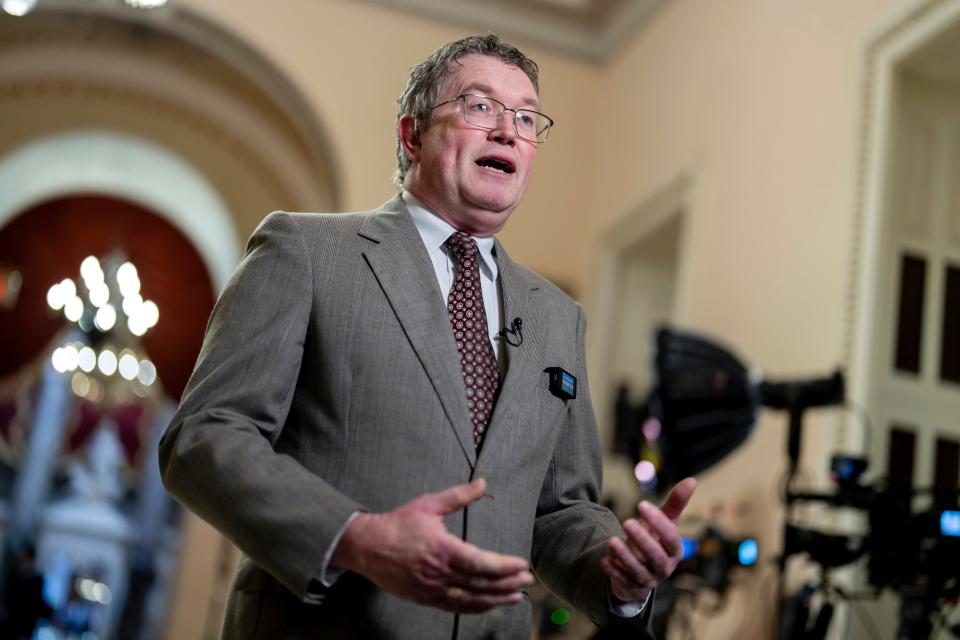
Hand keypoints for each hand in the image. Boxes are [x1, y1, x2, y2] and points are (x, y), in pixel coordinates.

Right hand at [331, 478, 532, 612]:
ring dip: (496, 599)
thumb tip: (483, 483)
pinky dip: (476, 607)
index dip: (504, 566)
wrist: (366, 546)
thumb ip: (458, 496)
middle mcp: (438, 572)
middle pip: (480, 584)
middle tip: (527, 580)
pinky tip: (490, 603)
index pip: (480, 563)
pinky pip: (455, 607)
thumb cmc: (398, 523)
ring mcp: (431, 588)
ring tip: (516, 596)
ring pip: (470, 599)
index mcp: (441, 548)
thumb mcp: (429, 504)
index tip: (522, 564)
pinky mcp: (425, 598)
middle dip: (508, 583)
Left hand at [601, 477, 696, 602]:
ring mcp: (648, 579)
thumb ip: (675, 504)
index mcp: (674, 551)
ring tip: (611, 540)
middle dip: (642, 540)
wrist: (642, 569)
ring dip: (625, 556)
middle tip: (627, 521)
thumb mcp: (664, 522)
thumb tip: (692, 480)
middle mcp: (664, 567)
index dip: (658, 522)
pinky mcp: (632, 588)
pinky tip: (604, 559)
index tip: (640, 503)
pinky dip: (614, 572)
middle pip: (656, 556)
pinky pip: (624, 582)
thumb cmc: (655, 540)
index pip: (671, 538)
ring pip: (639, 571)